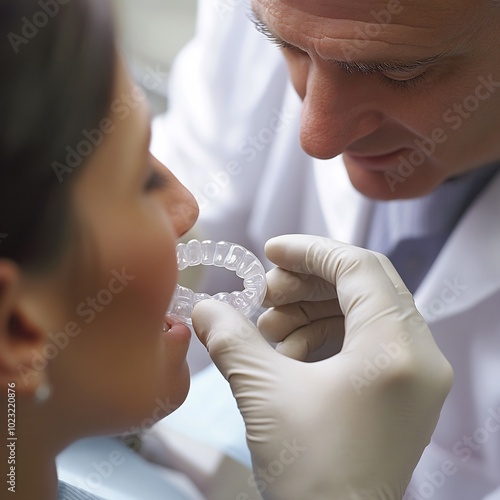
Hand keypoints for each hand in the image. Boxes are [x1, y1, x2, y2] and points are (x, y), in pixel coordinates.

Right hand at [192, 235, 452, 499]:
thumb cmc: (310, 471)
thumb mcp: (263, 393)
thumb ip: (230, 338)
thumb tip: (204, 307)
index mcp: (397, 348)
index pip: (358, 267)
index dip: (310, 250)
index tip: (270, 251)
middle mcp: (421, 355)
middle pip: (363, 285)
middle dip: (307, 283)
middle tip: (264, 295)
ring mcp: (417, 374)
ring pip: (363, 311)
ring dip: (311, 310)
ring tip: (267, 329)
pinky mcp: (403, 390)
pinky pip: (365, 340)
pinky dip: (325, 335)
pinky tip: (287, 352)